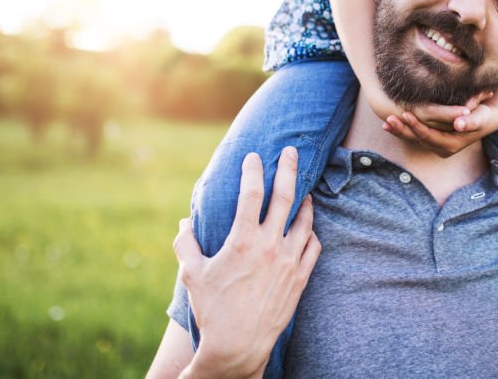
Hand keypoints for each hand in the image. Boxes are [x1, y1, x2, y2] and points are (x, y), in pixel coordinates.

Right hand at [175, 147, 320, 378]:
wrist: (238, 346)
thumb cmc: (213, 310)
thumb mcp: (192, 275)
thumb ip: (186, 245)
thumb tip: (183, 224)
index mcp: (243, 240)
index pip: (251, 193)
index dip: (253, 169)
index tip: (253, 156)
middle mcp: (270, 246)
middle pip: (285, 196)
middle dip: (289, 168)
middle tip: (292, 151)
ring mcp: (289, 261)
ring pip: (304, 220)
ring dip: (305, 200)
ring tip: (303, 189)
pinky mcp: (300, 278)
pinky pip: (313, 246)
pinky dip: (311, 232)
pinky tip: (307, 228)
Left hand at [383, 98, 497, 157]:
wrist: (486, 118)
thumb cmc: (484, 114)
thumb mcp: (481, 116)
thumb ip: (471, 121)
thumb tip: (459, 124)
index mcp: (452, 145)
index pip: (430, 137)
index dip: (417, 126)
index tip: (406, 114)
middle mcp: (442, 148)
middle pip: (418, 140)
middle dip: (402, 130)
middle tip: (388, 119)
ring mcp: (435, 144)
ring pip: (413, 139)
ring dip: (398, 131)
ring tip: (385, 123)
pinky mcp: (431, 138)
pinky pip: (413, 136)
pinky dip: (401, 130)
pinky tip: (388, 124)